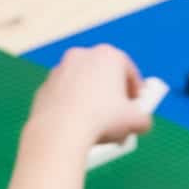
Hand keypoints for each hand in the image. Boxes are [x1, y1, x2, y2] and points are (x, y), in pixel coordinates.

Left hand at [28, 45, 151, 147]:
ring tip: (98, 126)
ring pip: (83, 85)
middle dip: (113, 94)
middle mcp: (83, 56)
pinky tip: (78, 126)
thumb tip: (141, 122)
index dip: (136, 89)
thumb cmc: (101, 120)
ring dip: (92, 101)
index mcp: (109, 55)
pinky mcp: (45, 87)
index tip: (137, 104)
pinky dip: (72, 108)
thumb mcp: (135, 121)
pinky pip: (65, 97)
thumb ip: (143, 118)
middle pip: (104, 75)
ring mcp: (61, 70)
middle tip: (119, 115)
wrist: (62, 132)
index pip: (129, 70)